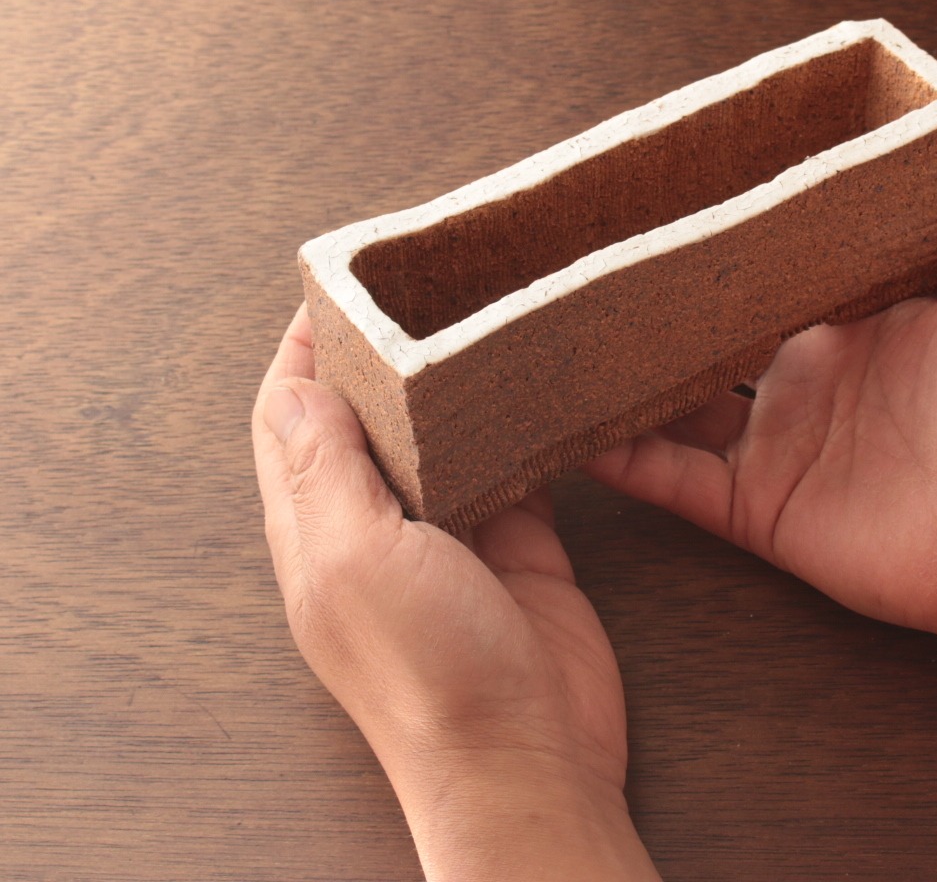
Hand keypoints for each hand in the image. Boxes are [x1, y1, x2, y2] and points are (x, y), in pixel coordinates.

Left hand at [251, 308, 659, 880]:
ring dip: (451, 384)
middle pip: (365, 419)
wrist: (529, 759)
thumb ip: (324, 473)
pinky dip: (519, 424)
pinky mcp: (518, 544)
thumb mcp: (358, 563)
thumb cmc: (433, 677)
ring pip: (441, 436)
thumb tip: (291, 390)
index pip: (290, 420)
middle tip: (419, 288)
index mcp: (319, 532)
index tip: (334, 290)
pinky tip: (536, 388)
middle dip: (381, 354)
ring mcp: (450, 537)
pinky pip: (513, 464)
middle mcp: (377, 530)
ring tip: (477, 319)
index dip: (302, 353)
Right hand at [587, 177, 936, 646]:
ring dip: (629, 384)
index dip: (728, 254)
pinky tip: (582, 433)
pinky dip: (627, 463)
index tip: (679, 214)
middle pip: (712, 341)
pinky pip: (675, 484)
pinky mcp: (757, 510)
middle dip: (662, 313)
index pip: (771, 282)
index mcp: (845, 331)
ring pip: (677, 410)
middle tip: (601, 273)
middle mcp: (800, 385)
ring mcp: (774, 450)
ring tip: (573, 346)